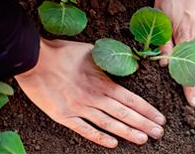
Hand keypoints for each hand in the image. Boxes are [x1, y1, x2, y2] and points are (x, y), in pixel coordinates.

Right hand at [15, 38, 165, 147]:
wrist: (34, 59)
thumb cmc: (62, 52)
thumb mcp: (92, 51)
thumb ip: (108, 61)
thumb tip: (125, 60)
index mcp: (103, 82)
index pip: (132, 100)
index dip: (148, 111)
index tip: (160, 118)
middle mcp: (95, 97)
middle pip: (125, 114)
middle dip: (144, 125)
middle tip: (159, 133)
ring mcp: (80, 108)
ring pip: (109, 124)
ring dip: (128, 133)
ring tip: (143, 139)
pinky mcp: (64, 116)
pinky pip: (86, 130)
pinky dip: (100, 138)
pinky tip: (113, 143)